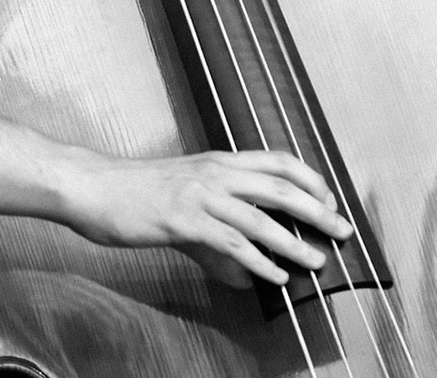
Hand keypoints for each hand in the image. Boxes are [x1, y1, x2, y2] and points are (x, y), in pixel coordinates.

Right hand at [56, 148, 354, 290]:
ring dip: (294, 242)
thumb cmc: (135, 192)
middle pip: (280, 187)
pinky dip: (258, 262)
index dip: (309, 179)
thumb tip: (242, 270)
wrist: (94, 187)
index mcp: (218, 161)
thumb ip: (216, 235)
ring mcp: (200, 195)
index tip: (329, 198)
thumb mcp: (182, 200)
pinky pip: (230, 243)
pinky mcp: (184, 220)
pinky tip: (273, 277)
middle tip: (342, 229)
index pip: (277, 160)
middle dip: (317, 210)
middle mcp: (215, 173)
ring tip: (317, 261)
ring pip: (261, 218)